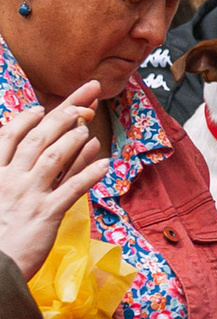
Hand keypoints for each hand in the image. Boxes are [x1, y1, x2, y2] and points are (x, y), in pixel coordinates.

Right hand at [0, 85, 101, 277]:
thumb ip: (4, 172)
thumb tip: (19, 156)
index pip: (10, 135)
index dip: (27, 118)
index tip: (41, 108)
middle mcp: (10, 180)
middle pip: (39, 138)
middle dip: (62, 115)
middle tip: (82, 103)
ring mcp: (29, 196)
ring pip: (55, 156)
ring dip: (75, 138)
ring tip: (88, 127)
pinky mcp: (47, 215)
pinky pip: (72, 188)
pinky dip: (90, 172)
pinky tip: (105, 162)